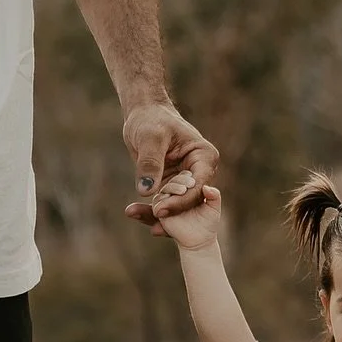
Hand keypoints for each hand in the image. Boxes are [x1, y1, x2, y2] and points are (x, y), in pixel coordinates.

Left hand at [122, 102, 219, 235]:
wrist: (143, 114)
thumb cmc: (151, 120)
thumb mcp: (150, 139)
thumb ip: (150, 164)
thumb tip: (146, 191)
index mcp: (204, 157)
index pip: (197, 186)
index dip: (180, 201)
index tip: (159, 210)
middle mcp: (200, 171)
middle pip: (190, 199)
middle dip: (172, 212)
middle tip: (153, 226)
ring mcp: (186, 178)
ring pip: (177, 203)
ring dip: (161, 214)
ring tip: (142, 221)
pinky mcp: (171, 183)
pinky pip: (164, 200)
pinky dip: (152, 208)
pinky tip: (136, 214)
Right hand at [151, 172, 221, 251]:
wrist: (199, 240)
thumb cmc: (208, 222)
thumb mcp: (214, 208)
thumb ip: (214, 196)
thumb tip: (207, 187)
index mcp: (188, 188)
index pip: (184, 176)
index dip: (186, 177)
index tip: (192, 181)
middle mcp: (176, 193)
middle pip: (172, 181)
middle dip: (179, 181)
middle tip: (186, 187)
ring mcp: (167, 201)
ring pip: (164, 190)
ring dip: (171, 188)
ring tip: (182, 191)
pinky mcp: (161, 212)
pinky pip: (157, 204)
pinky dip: (161, 202)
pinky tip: (169, 201)